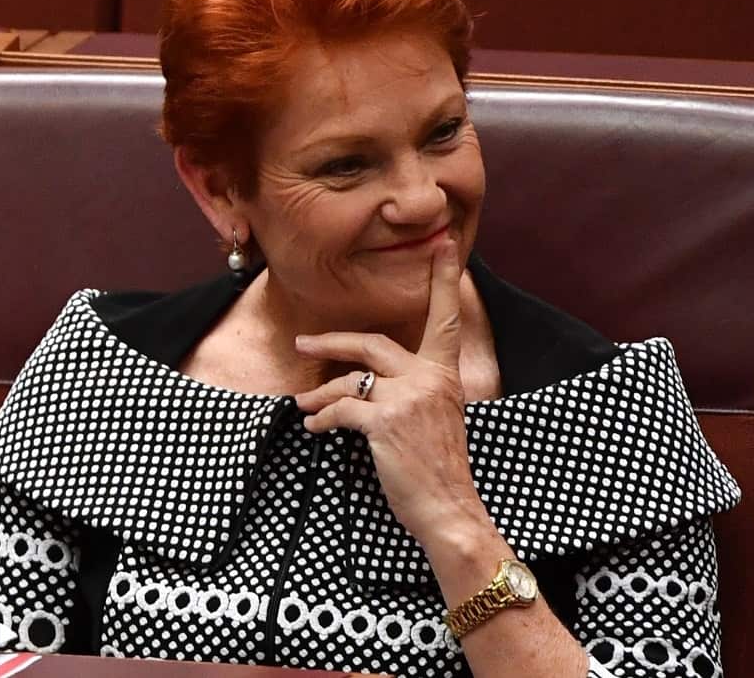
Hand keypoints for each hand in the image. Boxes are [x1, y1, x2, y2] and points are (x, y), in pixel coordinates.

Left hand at [294, 241, 486, 541]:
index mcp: (445, 373)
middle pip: (371, 343)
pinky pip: (340, 409)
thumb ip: (416, 389)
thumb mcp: (440, 417)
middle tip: (304, 341)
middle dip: (331, 341)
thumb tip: (371, 380)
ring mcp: (407, 398)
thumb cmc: (440, 469)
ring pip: (348, 380)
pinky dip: (322, 418)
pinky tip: (314, 426)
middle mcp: (428, 378)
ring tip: (304, 403)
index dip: (443, 280)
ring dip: (319, 393)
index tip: (443, 244)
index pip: (444, 317)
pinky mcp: (385, 422)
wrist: (449, 510)